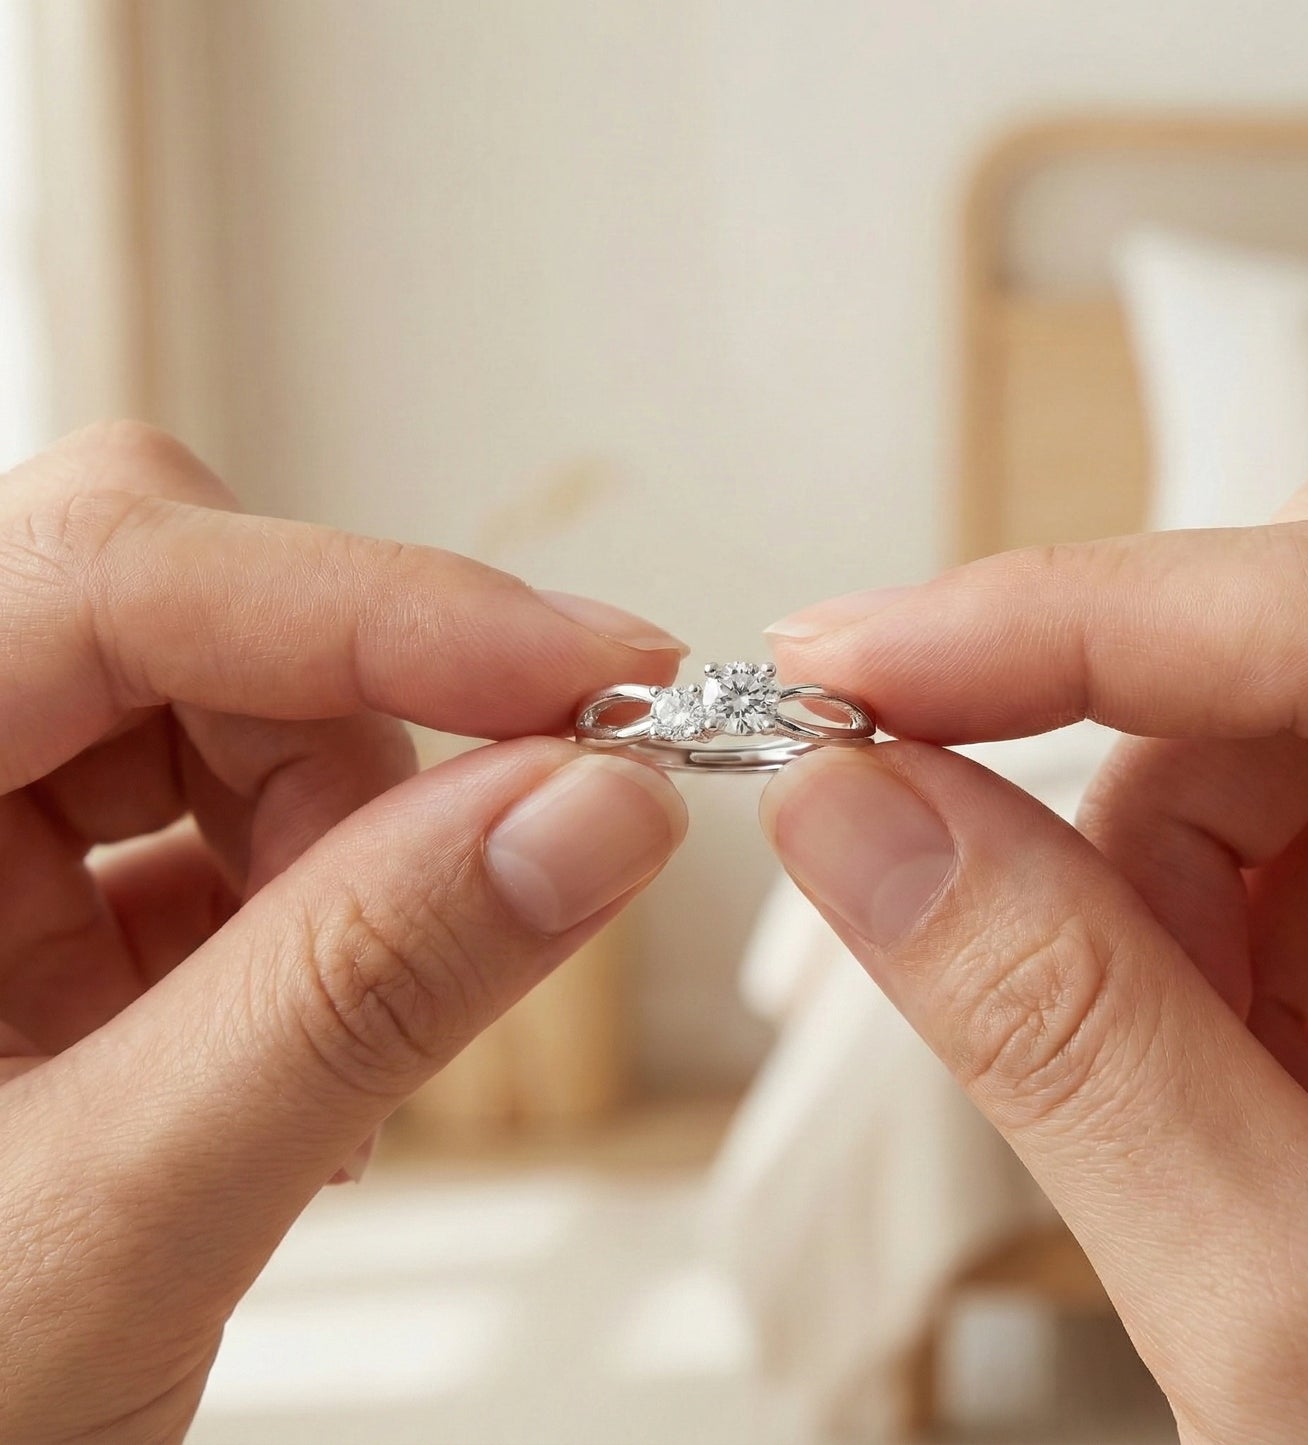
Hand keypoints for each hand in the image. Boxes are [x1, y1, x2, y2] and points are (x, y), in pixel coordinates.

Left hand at [0, 423, 688, 1441]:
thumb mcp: (108, 1224)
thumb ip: (355, 997)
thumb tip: (591, 815)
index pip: (110, 573)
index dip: (379, 606)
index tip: (591, 676)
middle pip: (178, 617)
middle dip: (353, 757)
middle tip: (469, 892)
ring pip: (220, 710)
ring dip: (341, 849)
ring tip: (334, 1048)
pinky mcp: (31, 894)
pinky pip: (215, 815)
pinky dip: (315, 906)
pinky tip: (301, 1046)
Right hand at [760, 445, 1307, 1443]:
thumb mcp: (1295, 1312)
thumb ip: (1063, 1035)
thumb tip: (855, 817)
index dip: (1070, 615)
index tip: (857, 672)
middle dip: (1124, 780)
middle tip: (1012, 931)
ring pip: (1293, 737)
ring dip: (1173, 893)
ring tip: (1184, 1087)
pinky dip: (1226, 932)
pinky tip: (1248, 1073)